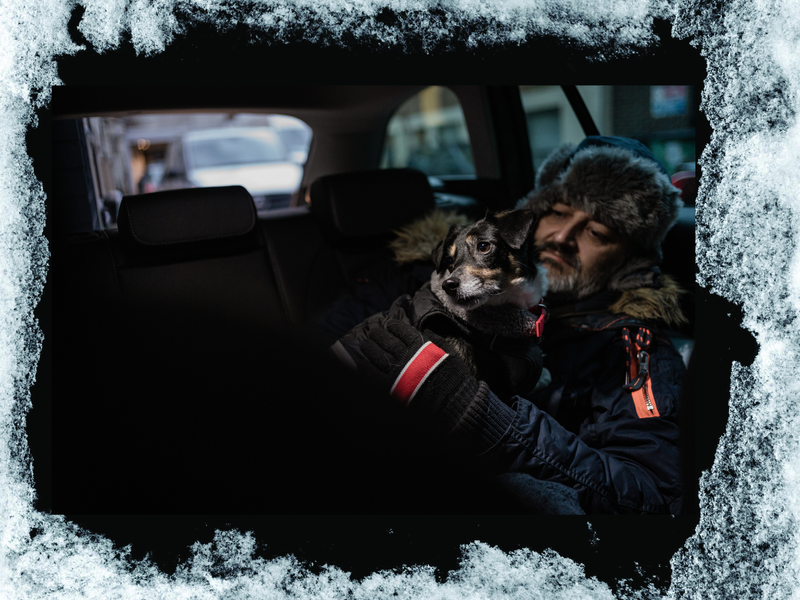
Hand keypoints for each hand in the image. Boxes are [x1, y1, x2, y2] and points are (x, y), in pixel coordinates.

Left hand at [359, 319, 478, 410]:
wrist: (454, 403)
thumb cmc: (456, 379)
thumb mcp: (451, 354)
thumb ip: (438, 341)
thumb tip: (426, 330)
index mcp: (422, 347)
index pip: (404, 332)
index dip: (395, 326)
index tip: (389, 324)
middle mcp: (407, 357)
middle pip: (387, 342)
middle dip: (379, 335)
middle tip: (373, 332)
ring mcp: (398, 372)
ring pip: (378, 355)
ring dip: (370, 348)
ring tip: (365, 344)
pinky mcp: (392, 388)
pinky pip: (374, 376)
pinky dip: (366, 370)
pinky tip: (361, 365)